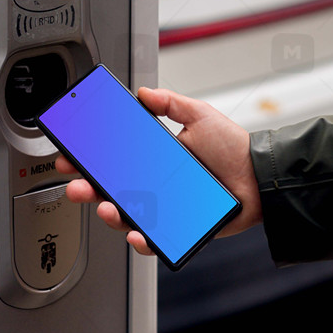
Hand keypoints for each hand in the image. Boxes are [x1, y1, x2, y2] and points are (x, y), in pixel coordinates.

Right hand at [55, 86, 262, 256]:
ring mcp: (163, 210)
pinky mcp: (177, 231)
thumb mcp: (200, 116)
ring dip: (109, 214)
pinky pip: (152, 240)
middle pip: (111, 191)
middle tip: (77, 184)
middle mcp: (154, 187)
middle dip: (87, 189)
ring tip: (105, 207)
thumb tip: (143, 92)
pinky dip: (140, 240)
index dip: (89, 161)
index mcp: (154, 161)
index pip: (113, 162)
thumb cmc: (234, 150)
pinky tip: (136, 233)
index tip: (71, 156)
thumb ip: (171, 103)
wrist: (262, 178)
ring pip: (126, 217)